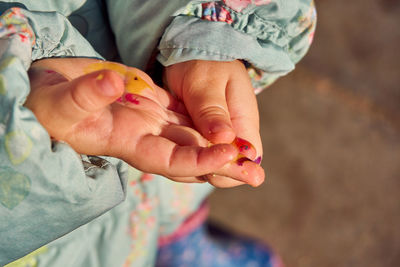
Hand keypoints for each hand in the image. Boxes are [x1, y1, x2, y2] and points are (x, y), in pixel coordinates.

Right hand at [24, 58, 242, 181]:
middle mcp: (145, 137)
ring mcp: (151, 121)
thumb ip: (87, 94)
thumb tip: (113, 81)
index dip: (198, 160)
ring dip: (221, 144)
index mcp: (126, 143)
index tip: (228, 154)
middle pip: (190, 155)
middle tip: (257, 172)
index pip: (169, 159)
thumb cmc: (48, 104)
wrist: (49, 94)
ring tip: (251, 152)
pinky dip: (206, 121)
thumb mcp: (61, 102)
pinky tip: (227, 125)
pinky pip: (185, 116)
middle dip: (223, 164)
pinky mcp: (152, 104)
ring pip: (192, 136)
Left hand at [164, 60, 263, 186]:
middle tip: (182, 161)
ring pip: (215, 159)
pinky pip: (202, 148)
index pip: (248, 159)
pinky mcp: (208, 131)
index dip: (229, 171)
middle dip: (210, 169)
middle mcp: (237, 132)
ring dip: (198, 162)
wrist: (197, 48)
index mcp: (245, 121)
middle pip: (231, 164)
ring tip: (176, 156)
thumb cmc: (204, 62)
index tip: (203, 168)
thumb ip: (213, 111)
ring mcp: (223, 133)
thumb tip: (225, 139)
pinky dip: (191, 151)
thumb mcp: (207, 83)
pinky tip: (176, 149)